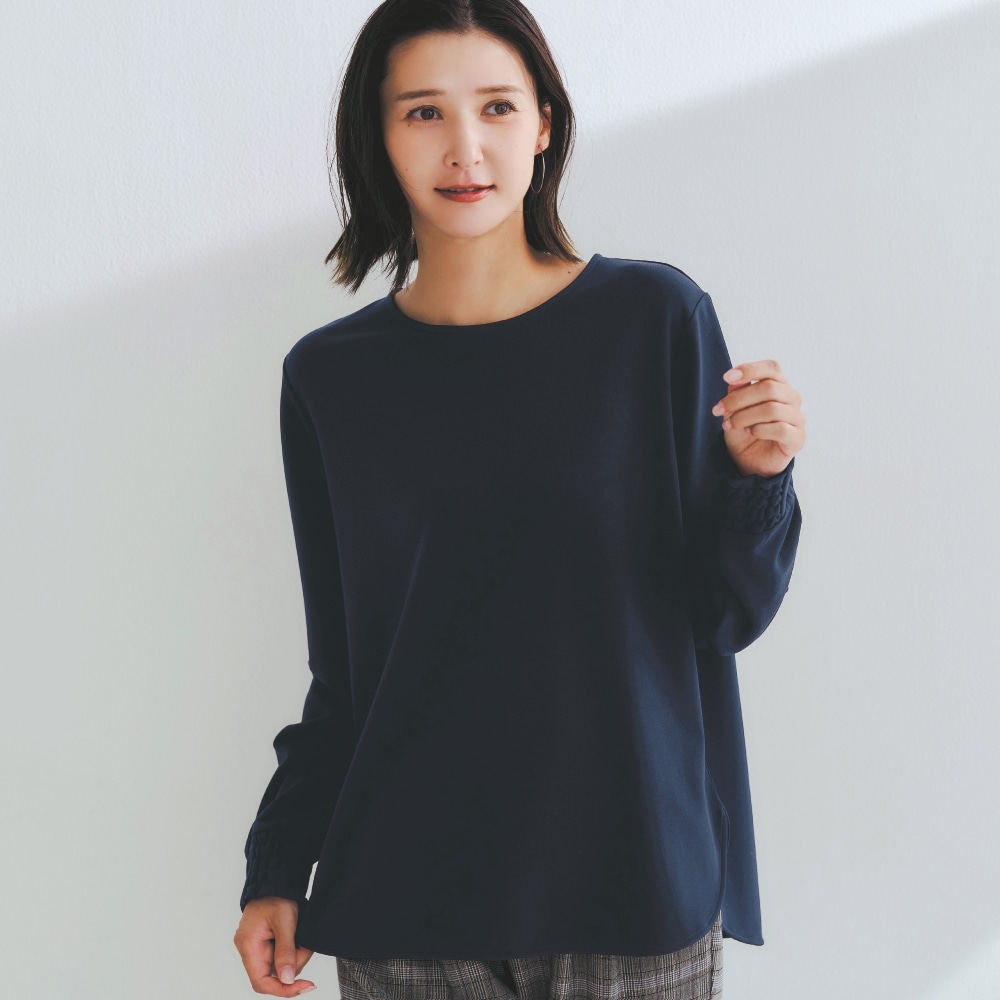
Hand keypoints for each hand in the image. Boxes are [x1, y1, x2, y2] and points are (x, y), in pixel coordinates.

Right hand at [233, 896, 316, 995]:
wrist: (276, 879)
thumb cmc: (276, 895)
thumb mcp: (285, 922)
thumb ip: (285, 951)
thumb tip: (288, 979)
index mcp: (248, 945)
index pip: (261, 982)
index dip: (282, 989)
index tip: (304, 986)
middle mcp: (249, 949)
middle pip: (272, 975)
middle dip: (293, 966)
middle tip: (306, 948)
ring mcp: (257, 947)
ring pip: (279, 966)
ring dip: (295, 956)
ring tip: (302, 937)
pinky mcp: (266, 943)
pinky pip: (280, 956)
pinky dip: (293, 950)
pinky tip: (299, 937)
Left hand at [710, 359, 805, 477]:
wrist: (749, 462)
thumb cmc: (744, 431)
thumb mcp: (734, 410)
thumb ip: (736, 392)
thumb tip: (734, 380)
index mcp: (779, 386)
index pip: (772, 368)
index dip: (750, 370)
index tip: (727, 378)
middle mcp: (792, 398)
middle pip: (769, 388)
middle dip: (739, 399)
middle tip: (720, 410)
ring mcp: (797, 418)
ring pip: (772, 408)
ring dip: (745, 416)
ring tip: (731, 424)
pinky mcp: (798, 438)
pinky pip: (780, 429)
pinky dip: (759, 430)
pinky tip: (750, 432)